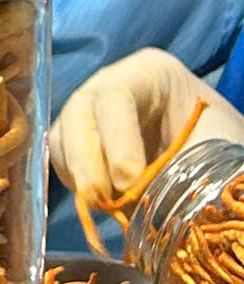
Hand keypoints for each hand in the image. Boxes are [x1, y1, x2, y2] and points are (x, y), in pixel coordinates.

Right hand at [48, 49, 243, 203]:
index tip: (129, 181)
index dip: (117, 138)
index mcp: (150, 74)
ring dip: (80, 178)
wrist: (218, 157)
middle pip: (79, 114)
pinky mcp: (81, 144)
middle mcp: (109, 86)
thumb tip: (147, 203)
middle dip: (87, 163)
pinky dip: (77, 186)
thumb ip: (183, 169)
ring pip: (64, 139)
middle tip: (103, 203)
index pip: (116, 95)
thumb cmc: (221, 142)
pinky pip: (62, 162)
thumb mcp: (215, 148)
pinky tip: (102, 204)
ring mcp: (90, 114)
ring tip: (108, 209)